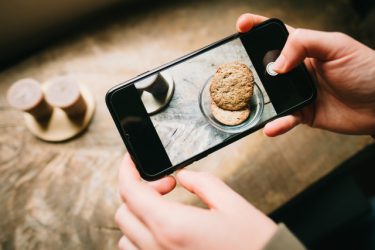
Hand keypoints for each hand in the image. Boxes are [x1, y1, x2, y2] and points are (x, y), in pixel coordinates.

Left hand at [115, 154, 276, 249]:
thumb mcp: (231, 204)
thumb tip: (184, 176)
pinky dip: (141, 239)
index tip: (131, 160)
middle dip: (138, 191)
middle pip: (124, 213)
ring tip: (164, 209)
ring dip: (138, 217)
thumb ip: (202, 183)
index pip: (131, 192)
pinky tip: (164, 231)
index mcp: (172, 226)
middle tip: (166, 185)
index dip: (127, 171)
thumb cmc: (253, 244)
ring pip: (126, 238)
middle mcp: (158, 249)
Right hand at [237, 14, 374, 135]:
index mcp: (305, 47)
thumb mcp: (337, 46)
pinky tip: (271, 126)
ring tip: (248, 98)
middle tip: (239, 68)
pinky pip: (285, 118)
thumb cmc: (367, 70)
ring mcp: (298, 91)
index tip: (241, 26)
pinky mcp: (303, 113)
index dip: (257, 27)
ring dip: (260, 97)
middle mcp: (297, 69)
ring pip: (271, 94)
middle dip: (250, 64)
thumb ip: (304, 44)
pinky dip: (277, 124)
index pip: (276, 34)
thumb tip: (276, 64)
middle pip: (266, 64)